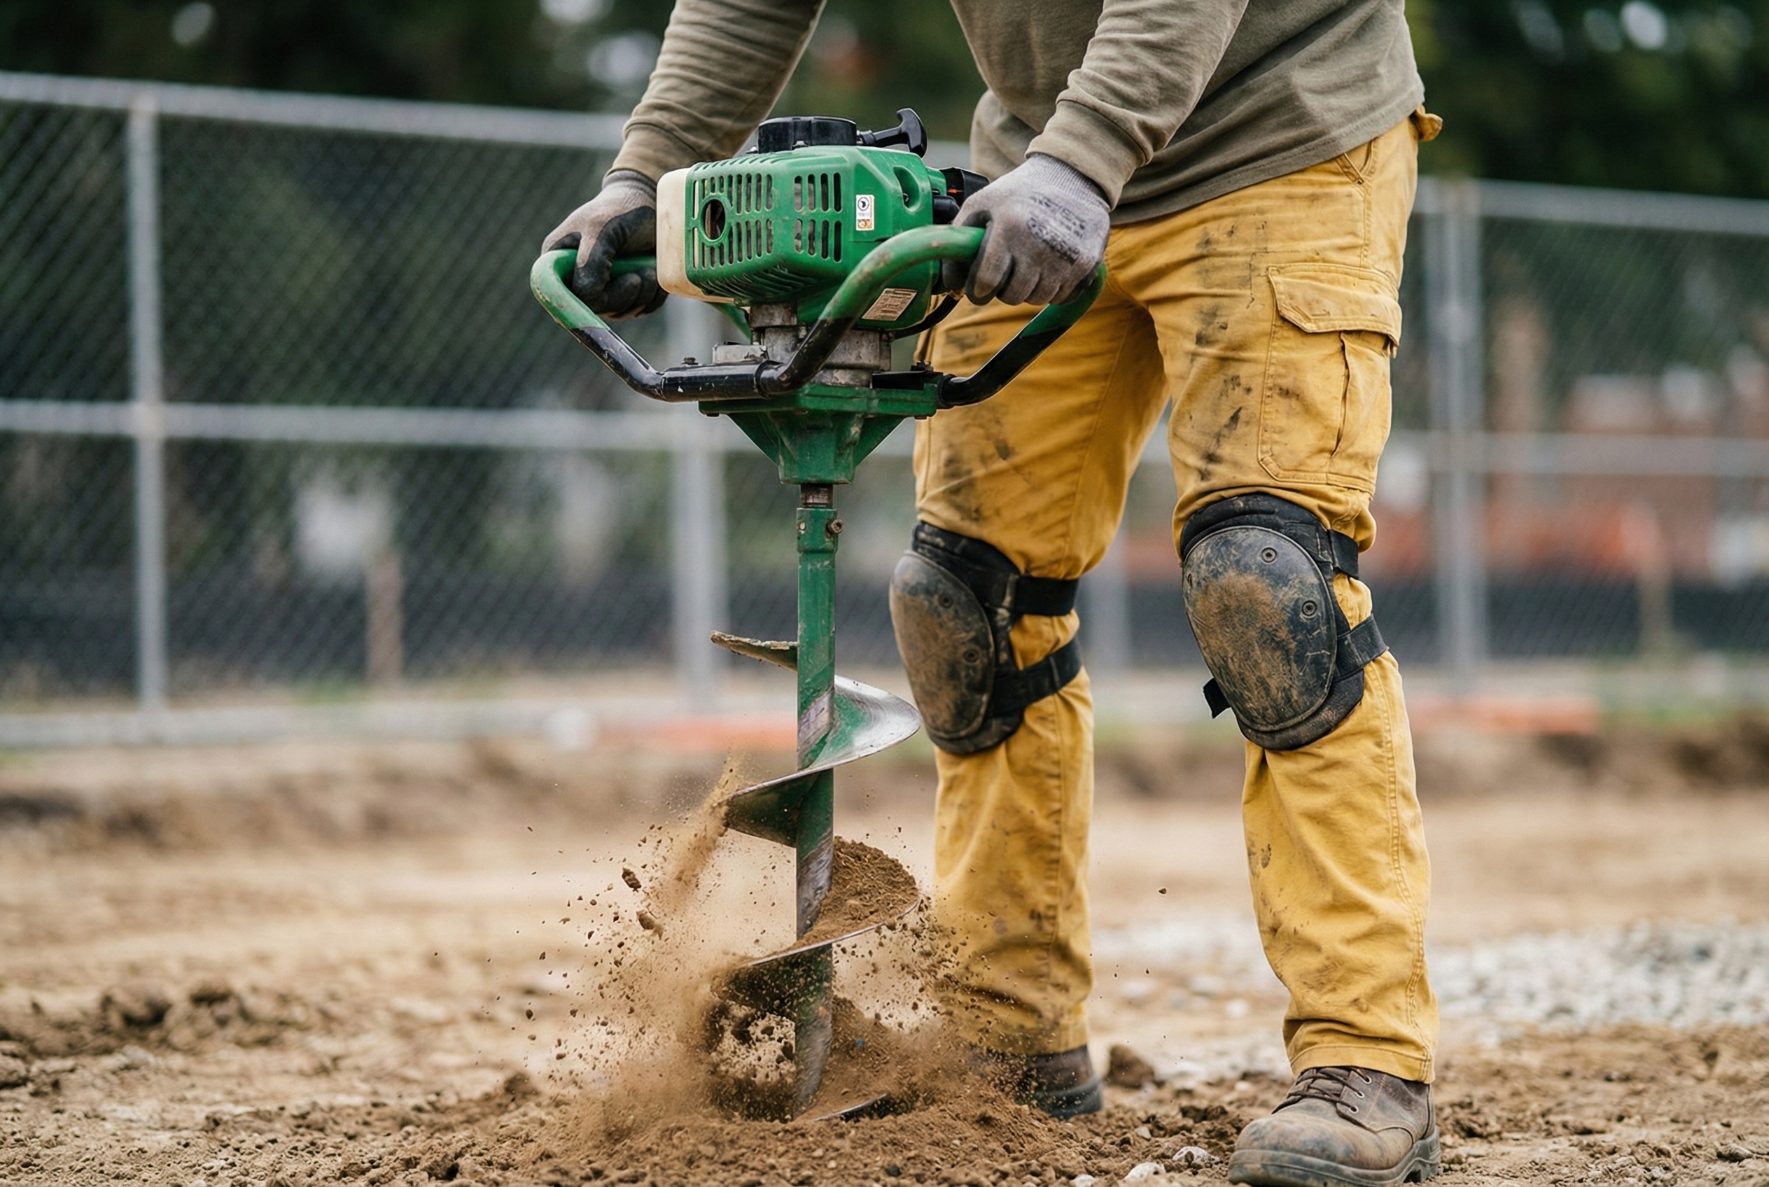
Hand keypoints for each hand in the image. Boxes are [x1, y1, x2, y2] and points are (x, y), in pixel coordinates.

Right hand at [540, 171, 664, 317]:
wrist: (650, 203)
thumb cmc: (619, 209)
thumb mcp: (601, 227)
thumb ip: (590, 261)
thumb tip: (586, 296)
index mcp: (557, 262)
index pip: (558, 297)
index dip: (577, 305)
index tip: (602, 294)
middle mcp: (576, 279)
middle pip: (592, 310)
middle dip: (619, 297)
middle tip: (637, 276)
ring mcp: (602, 289)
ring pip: (618, 313)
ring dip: (640, 297)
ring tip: (650, 270)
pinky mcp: (627, 294)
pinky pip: (639, 310)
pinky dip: (651, 298)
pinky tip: (655, 275)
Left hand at [940, 154, 1108, 306]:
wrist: (1071, 175)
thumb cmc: (1019, 192)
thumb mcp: (982, 203)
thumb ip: (958, 241)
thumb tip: (948, 284)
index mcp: (1009, 226)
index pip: (985, 283)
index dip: (977, 290)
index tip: (978, 286)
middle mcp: (1038, 243)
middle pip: (1011, 296)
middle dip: (1004, 288)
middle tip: (1008, 269)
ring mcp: (1065, 255)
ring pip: (1037, 299)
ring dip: (1029, 288)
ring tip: (1030, 262)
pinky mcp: (1087, 262)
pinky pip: (1062, 296)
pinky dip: (1053, 287)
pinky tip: (1050, 263)